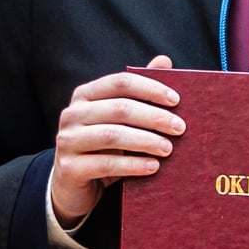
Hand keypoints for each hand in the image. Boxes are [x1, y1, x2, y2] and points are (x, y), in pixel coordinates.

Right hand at [50, 55, 183, 230]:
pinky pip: (106, 163)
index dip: (150, 88)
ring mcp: (68, 140)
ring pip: (113, 135)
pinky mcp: (70, 168)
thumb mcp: (119, 120)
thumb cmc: (102, 148)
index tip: (176, 100)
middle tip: (180, 128)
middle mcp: (73, 114)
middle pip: (119, 108)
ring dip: (146, 141)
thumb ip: (138, 92)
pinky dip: (133, 165)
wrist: (73, 187)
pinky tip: (153, 167)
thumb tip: (164, 61)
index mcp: (85, 95)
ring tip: (169, 149)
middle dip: (154, 117)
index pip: (120, 82)